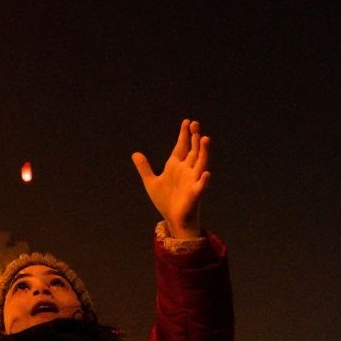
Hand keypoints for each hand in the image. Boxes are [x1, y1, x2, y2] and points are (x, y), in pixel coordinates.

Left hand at [131, 119, 210, 239]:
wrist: (173, 219)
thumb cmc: (165, 200)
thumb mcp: (151, 182)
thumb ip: (144, 168)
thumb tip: (135, 153)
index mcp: (176, 166)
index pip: (181, 146)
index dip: (184, 135)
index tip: (186, 121)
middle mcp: (186, 170)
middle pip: (192, 151)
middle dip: (194, 138)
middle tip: (195, 123)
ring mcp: (192, 181)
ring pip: (200, 164)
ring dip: (203, 152)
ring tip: (205, 139)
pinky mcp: (195, 194)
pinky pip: (200, 186)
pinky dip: (203, 180)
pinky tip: (205, 173)